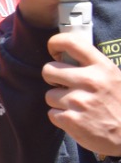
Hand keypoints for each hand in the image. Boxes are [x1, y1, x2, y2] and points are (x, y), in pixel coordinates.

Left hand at [42, 32, 120, 156]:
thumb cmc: (120, 104)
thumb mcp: (114, 77)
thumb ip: (92, 65)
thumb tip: (66, 54)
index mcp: (102, 67)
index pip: (71, 42)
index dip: (55, 43)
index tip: (55, 52)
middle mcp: (90, 81)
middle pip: (48, 70)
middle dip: (53, 78)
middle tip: (65, 86)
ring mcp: (79, 101)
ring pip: (50, 95)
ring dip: (60, 102)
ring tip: (79, 107)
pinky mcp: (71, 120)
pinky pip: (52, 113)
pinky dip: (61, 117)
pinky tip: (78, 119)